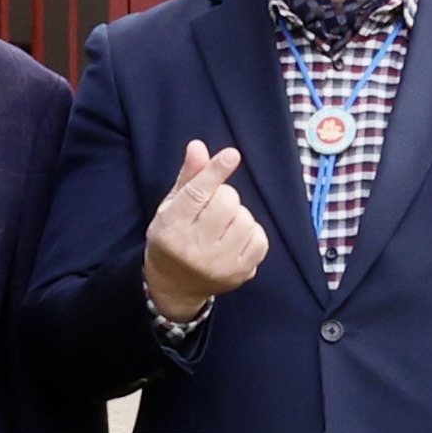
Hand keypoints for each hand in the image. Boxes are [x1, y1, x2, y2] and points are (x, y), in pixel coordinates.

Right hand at [145, 139, 268, 321]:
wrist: (175, 286)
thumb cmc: (172, 237)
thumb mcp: (171, 206)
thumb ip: (189, 177)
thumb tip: (198, 146)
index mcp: (172, 226)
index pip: (196, 194)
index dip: (215, 172)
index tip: (232, 155)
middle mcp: (194, 247)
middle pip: (226, 202)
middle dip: (224, 197)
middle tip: (212, 209)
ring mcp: (219, 264)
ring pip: (246, 219)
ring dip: (237, 216)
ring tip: (222, 226)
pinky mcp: (239, 273)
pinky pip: (260, 239)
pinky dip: (251, 233)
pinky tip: (235, 239)